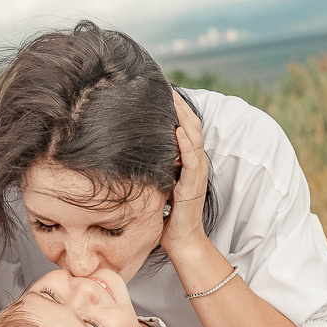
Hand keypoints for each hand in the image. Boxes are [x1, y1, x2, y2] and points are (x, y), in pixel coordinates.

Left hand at [160, 90, 208, 254]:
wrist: (181, 239)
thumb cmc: (167, 214)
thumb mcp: (157, 183)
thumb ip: (153, 167)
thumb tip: (130, 154)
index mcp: (187, 162)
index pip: (184, 129)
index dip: (176, 111)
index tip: (162, 93)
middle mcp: (195, 163)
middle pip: (192, 127)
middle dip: (180, 106)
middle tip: (167, 87)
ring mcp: (196, 174)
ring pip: (195, 138)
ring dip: (185, 118)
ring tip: (174, 100)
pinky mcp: (194, 186)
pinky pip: (193, 161)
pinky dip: (187, 144)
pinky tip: (179, 131)